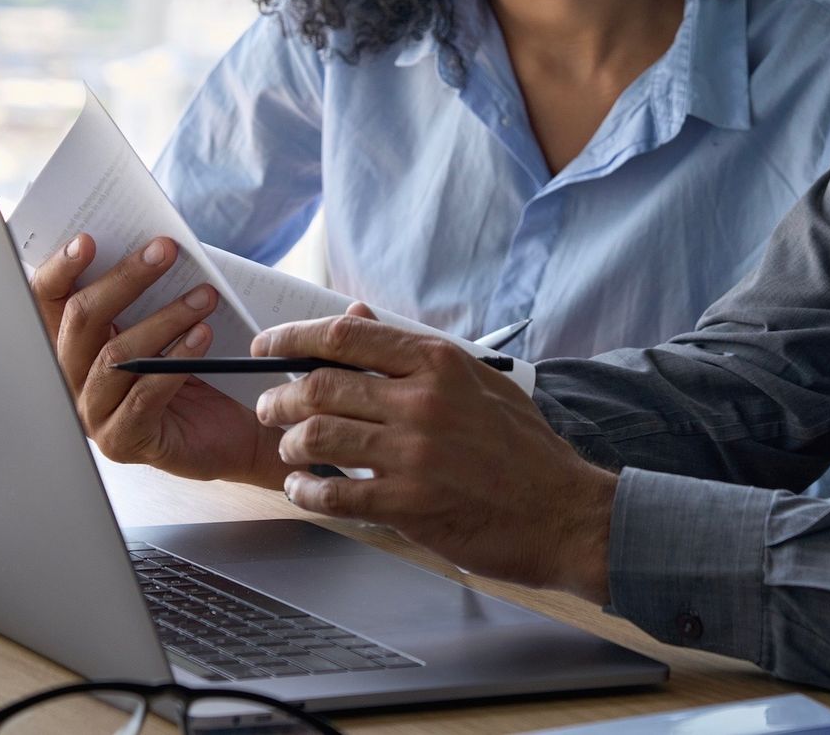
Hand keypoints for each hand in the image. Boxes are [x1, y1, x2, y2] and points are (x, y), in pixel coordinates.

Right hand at [30, 233, 285, 487]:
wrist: (236, 429)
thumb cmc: (199, 367)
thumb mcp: (166, 323)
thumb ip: (147, 292)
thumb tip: (153, 244)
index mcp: (74, 343)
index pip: (47, 301)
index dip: (60, 269)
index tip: (88, 240)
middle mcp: (72, 378)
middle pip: (82, 320)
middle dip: (125, 279)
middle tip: (166, 251)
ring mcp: (93, 414)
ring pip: (115, 356)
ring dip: (164, 319)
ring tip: (204, 296)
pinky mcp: (123, 441)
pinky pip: (143, 395)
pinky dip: (175, 361)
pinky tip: (203, 336)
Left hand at [253, 308, 616, 601]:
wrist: (564, 512)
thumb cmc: (523, 448)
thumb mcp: (477, 382)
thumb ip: (413, 353)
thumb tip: (357, 317)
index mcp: (438, 363)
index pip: (344, 337)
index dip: (291, 337)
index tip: (265, 346)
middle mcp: (422, 401)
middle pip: (320, 385)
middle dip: (280, 397)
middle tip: (269, 407)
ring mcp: (414, 454)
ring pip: (317, 436)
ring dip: (289, 443)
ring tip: (288, 450)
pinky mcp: (409, 504)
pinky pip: (334, 492)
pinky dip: (306, 491)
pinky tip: (303, 490)